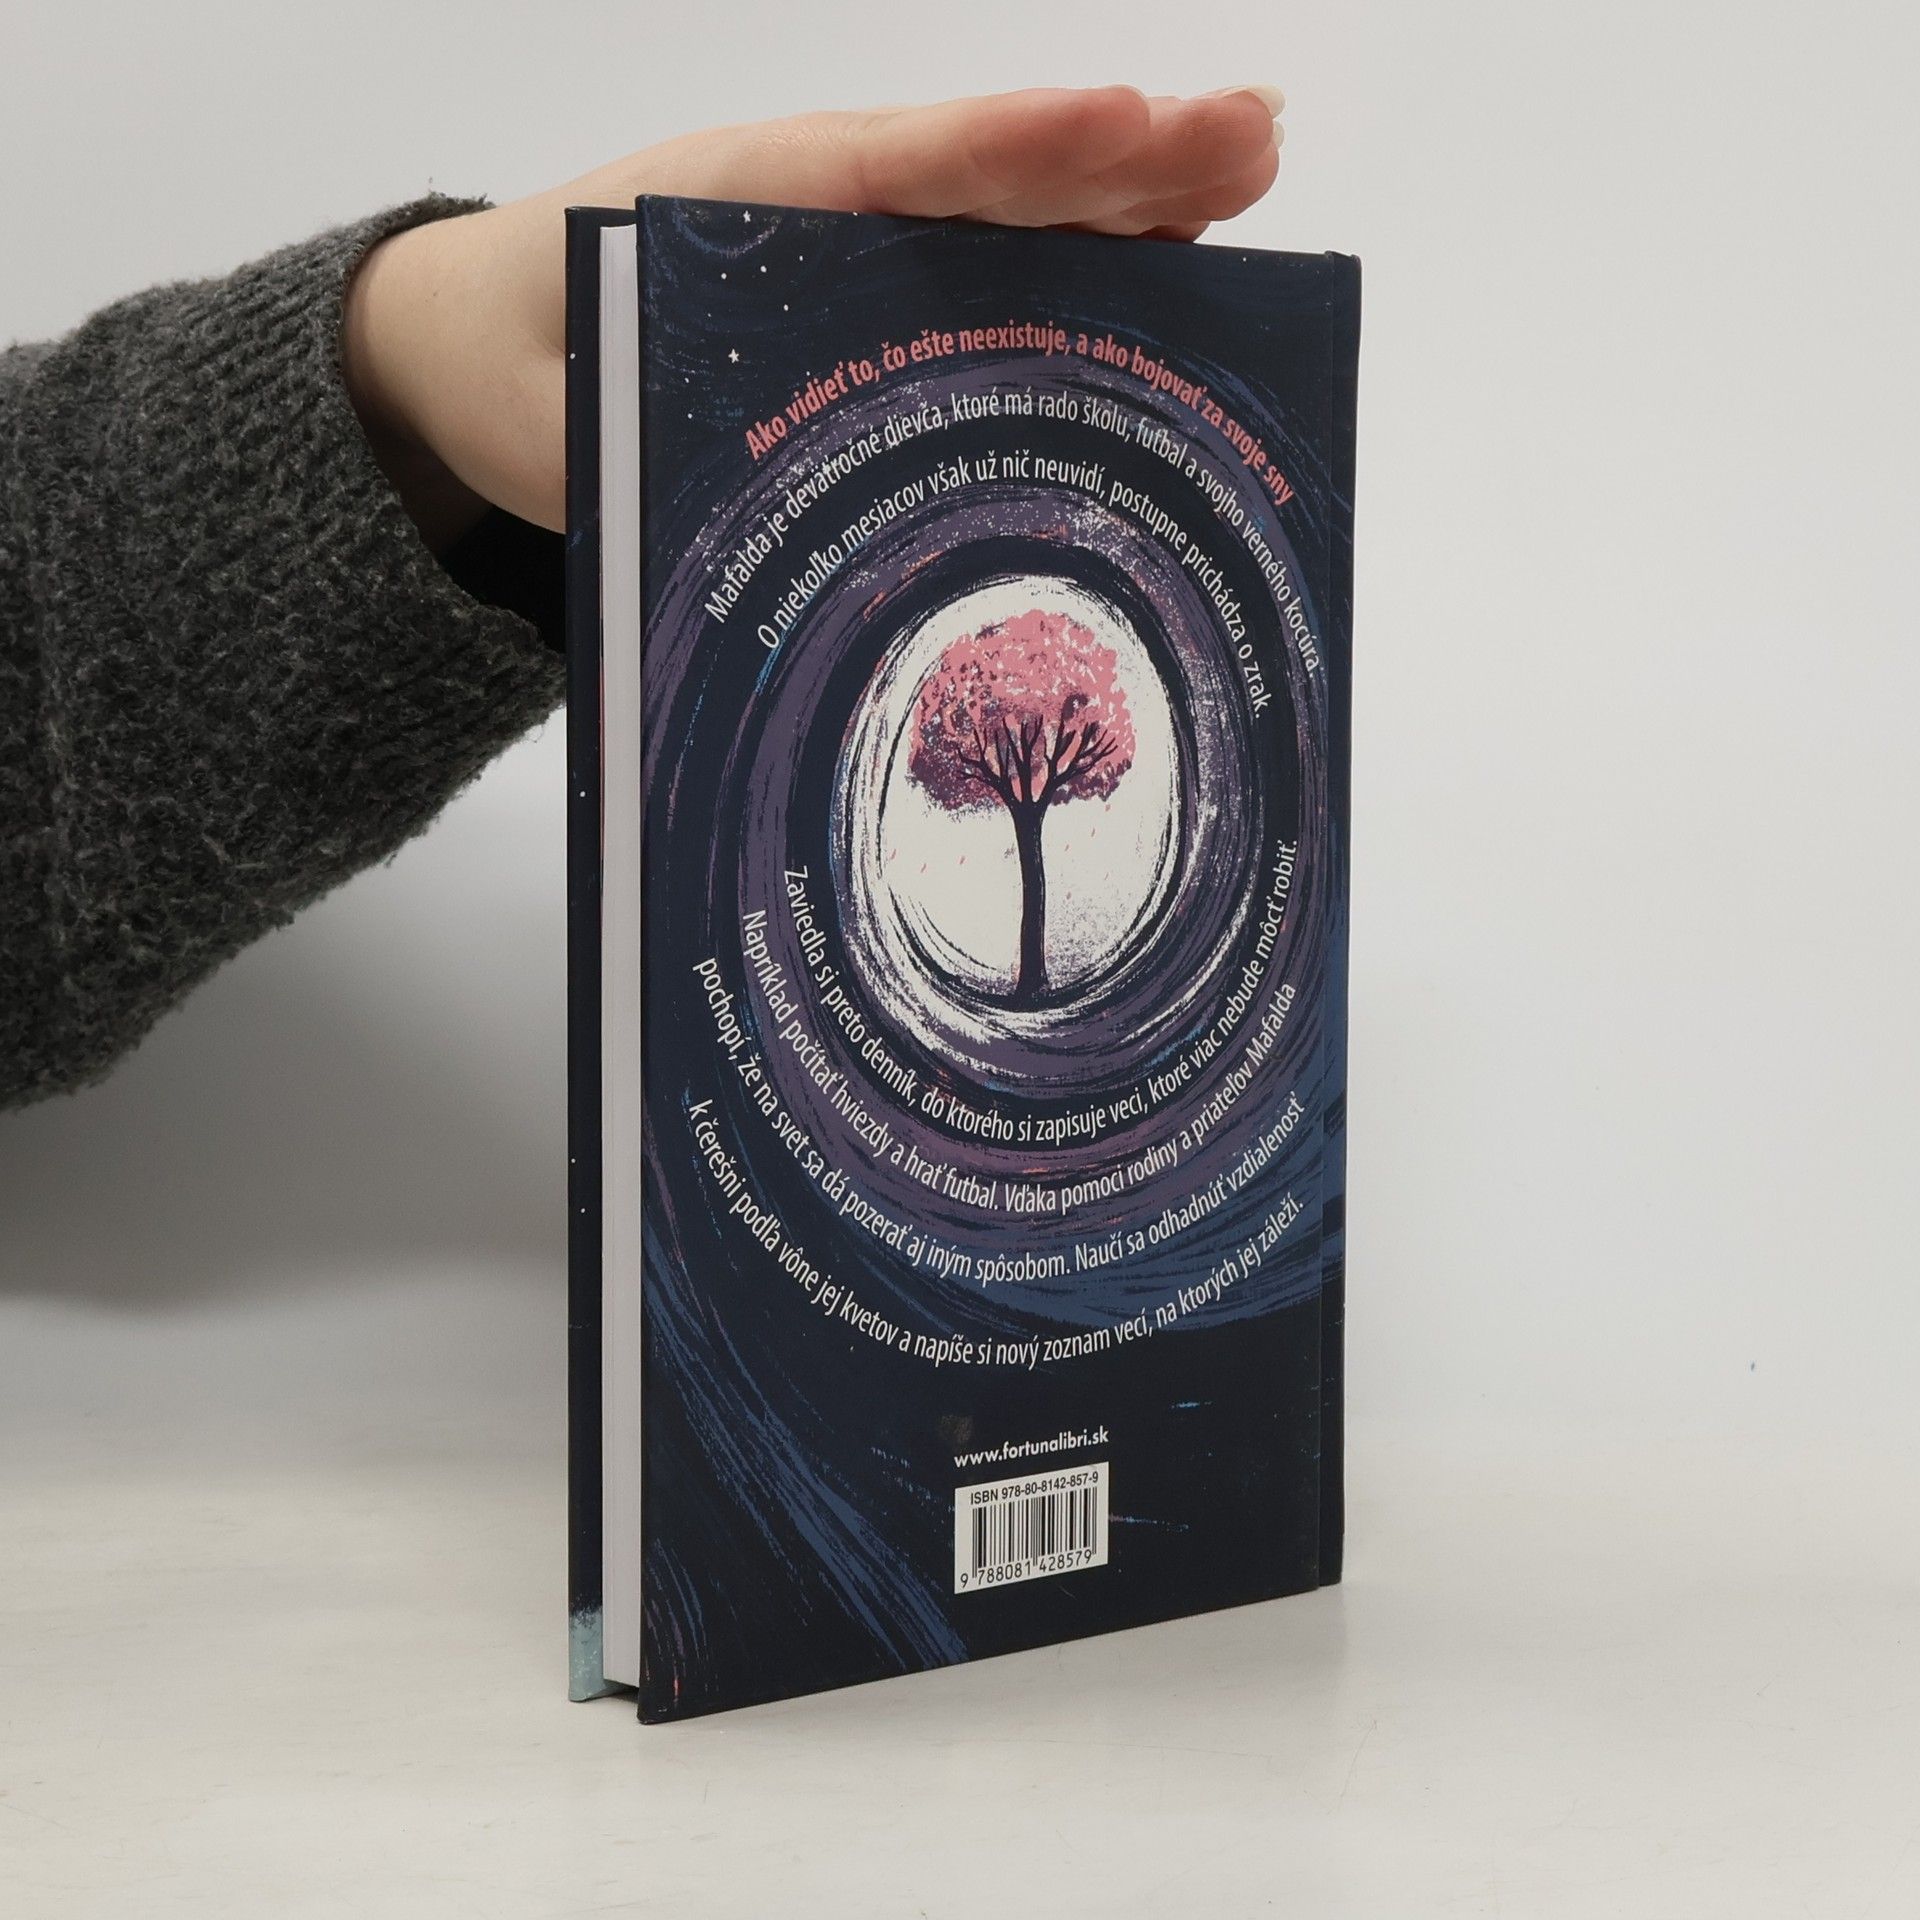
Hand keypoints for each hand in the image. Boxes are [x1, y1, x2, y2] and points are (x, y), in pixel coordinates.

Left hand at [342, 86, 1284, 548]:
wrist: (485, 344)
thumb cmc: (529, 360)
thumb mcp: (567, 415)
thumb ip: (645, 443)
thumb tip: (753, 490)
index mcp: (748, 209)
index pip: (900, 169)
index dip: (1016, 152)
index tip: (1122, 128)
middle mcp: (826, 209)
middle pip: (990, 172)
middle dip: (1123, 152)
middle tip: (1251, 133)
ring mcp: (862, 246)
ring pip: (1012, 212)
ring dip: (1132, 194)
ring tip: (1249, 165)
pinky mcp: (878, 296)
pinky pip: (992, 271)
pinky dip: (1084, 261)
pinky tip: (1169, 264)